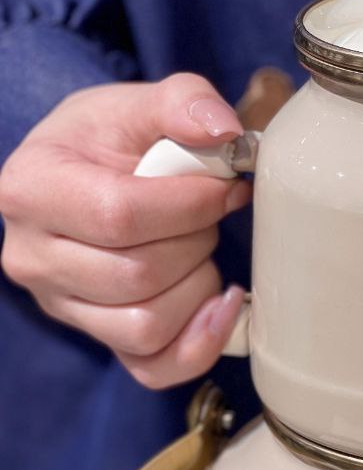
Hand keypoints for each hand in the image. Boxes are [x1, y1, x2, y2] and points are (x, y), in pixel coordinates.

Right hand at [0, 74, 250, 387]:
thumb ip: (182, 101)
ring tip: (201, 249)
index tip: (224, 186)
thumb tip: (224, 130)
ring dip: (198, 287)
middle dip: (197, 241)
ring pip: (147, 325)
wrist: (85, 177)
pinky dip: (200, 343)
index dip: (189, 205)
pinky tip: (220, 304)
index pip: (119, 215)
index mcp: (31, 190)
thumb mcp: (135, 104)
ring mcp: (62, 306)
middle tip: (211, 214)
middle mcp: (33, 258)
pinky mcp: (98, 339)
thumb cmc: (108, 141)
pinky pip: (153, 368)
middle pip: (137, 275)